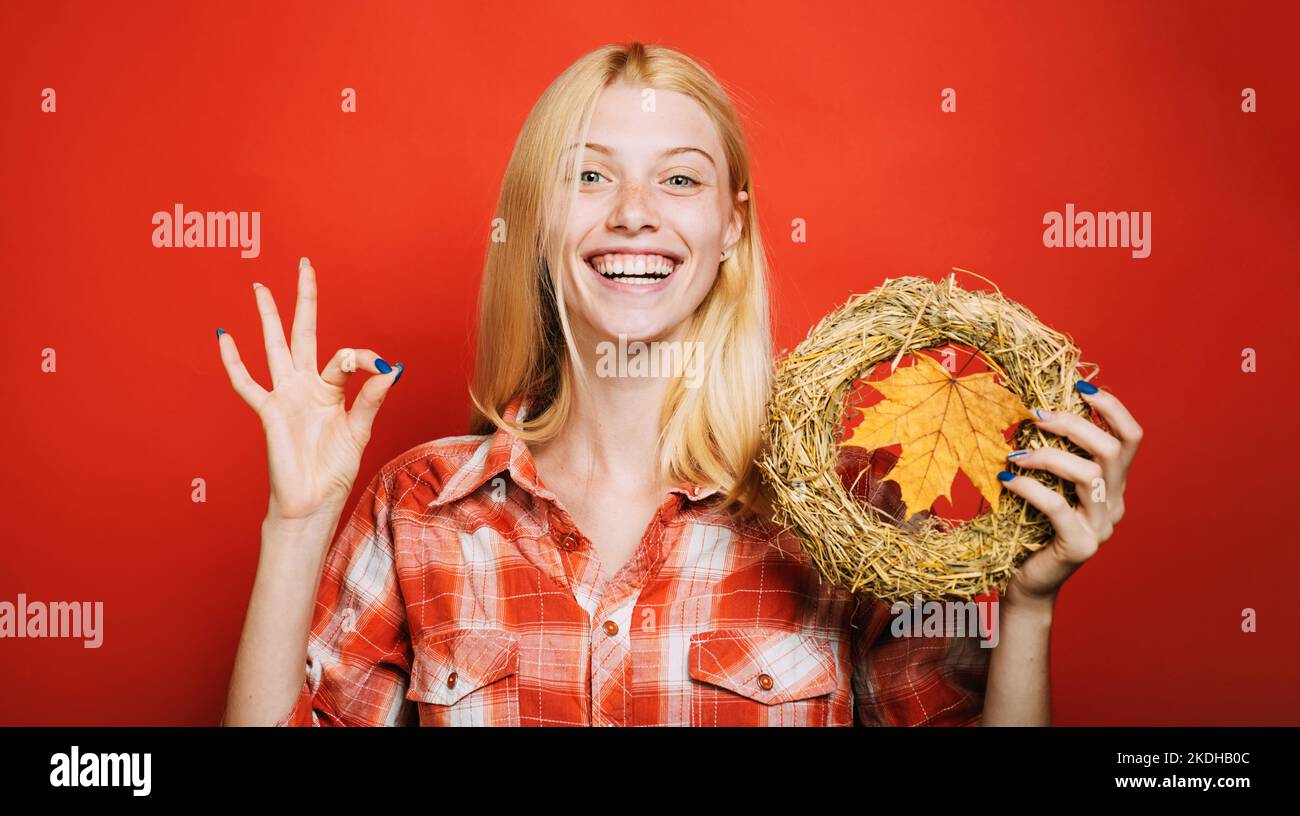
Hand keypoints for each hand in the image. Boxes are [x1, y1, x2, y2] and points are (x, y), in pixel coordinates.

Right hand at [216, 257, 402, 522]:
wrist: (313, 500)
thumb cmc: (335, 469)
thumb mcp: (359, 431)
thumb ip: (371, 400)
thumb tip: (392, 371)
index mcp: (331, 390)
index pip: (346, 358)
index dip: (366, 359)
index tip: (384, 369)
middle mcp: (305, 386)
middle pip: (304, 333)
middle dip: (304, 300)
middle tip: (304, 265)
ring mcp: (284, 395)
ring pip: (274, 347)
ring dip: (269, 317)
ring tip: (261, 288)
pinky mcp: (267, 411)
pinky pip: (246, 383)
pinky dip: (234, 361)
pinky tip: (225, 337)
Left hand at [998, 381, 1143, 607]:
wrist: (1031, 582)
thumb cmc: (1034, 526)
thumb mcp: (1050, 485)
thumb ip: (1055, 454)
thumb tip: (1036, 409)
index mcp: (1113, 484)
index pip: (1132, 437)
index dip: (1112, 408)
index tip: (1081, 387)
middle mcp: (1114, 504)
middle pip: (1111, 450)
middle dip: (1073, 425)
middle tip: (1035, 416)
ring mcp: (1100, 527)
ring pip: (1089, 475)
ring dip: (1049, 455)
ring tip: (1015, 453)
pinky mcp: (1079, 546)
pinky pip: (1057, 507)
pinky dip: (1030, 488)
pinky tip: (1008, 479)